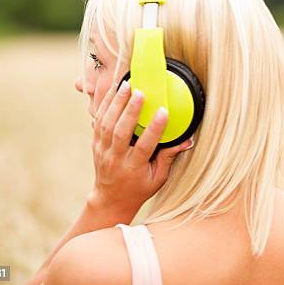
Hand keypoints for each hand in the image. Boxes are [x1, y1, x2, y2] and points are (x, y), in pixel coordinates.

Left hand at [88, 80, 192, 215]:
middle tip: (140, 92)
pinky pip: (98, 121)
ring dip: (116, 103)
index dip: (154, 129)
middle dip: (130, 111)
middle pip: (120, 132)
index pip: (144, 146)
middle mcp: (115, 159)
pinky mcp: (96, 143)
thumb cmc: (139, 188)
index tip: (164, 112)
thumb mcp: (158, 178)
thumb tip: (187, 140)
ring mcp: (103, 150)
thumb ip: (169, 157)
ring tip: (126, 85)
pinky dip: (105, 104)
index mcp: (133, 168)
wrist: (111, 199)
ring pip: (107, 124)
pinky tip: (113, 90)